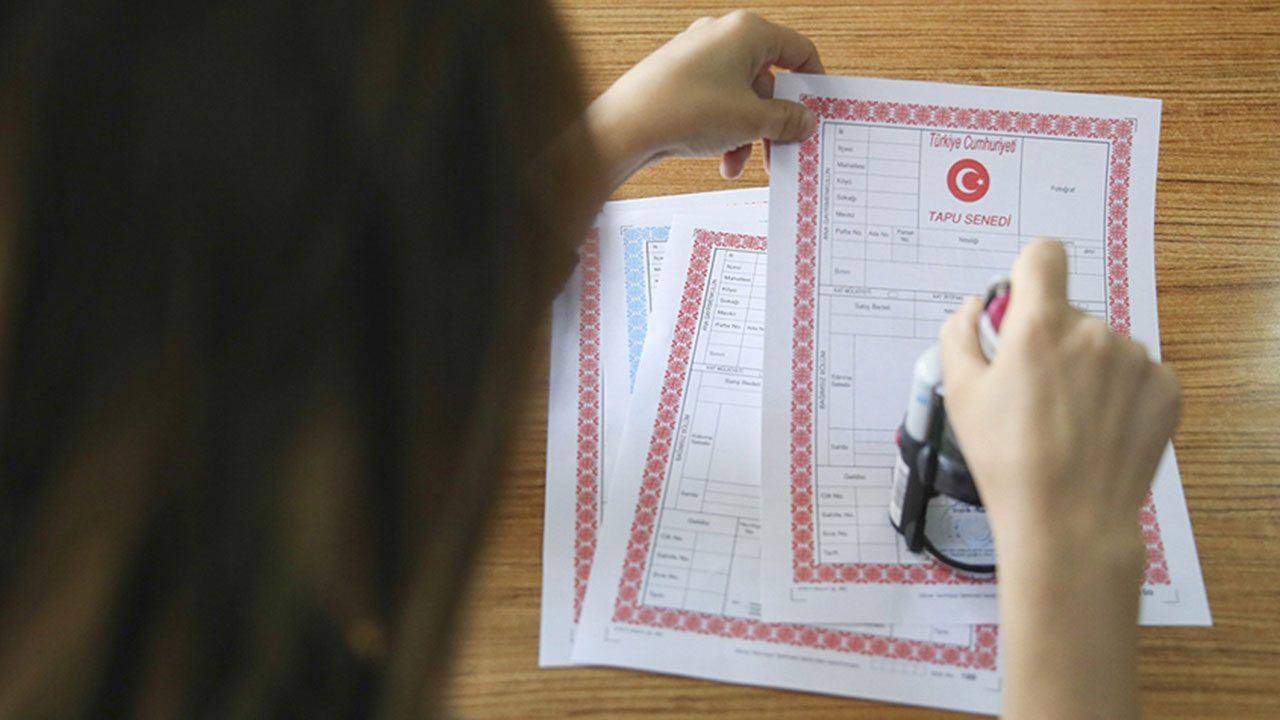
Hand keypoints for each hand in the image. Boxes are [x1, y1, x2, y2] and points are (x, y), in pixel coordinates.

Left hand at [587, 10, 822, 188]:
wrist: (627, 126)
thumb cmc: (684, 108)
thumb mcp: (751, 121)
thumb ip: (786, 119)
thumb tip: (803, 120)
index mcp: (747, 32)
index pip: (798, 50)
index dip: (813, 82)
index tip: (818, 109)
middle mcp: (722, 37)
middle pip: (768, 79)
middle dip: (775, 119)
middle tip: (784, 147)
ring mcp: (699, 58)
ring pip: (741, 97)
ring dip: (748, 133)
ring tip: (742, 162)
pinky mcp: (681, 80)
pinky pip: (717, 103)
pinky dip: (725, 130)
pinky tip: (722, 160)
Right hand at [939, 239, 1180, 719]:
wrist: (1069, 522)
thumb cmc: (1006, 460)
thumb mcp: (959, 395)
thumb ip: (959, 335)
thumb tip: (973, 307)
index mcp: (1040, 325)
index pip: (1043, 256)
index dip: (1028, 274)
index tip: (1020, 305)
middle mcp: (1094, 331)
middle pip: (1069, 313)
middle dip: (1051, 341)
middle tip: (1032, 394)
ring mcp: (1136, 359)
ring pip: (1103, 345)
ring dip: (1087, 368)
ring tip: (1068, 421)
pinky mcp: (1166, 388)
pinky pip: (1136, 373)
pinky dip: (1118, 393)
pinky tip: (1099, 431)